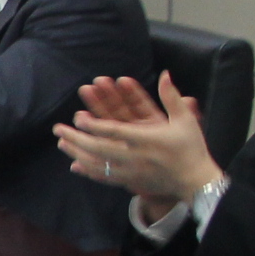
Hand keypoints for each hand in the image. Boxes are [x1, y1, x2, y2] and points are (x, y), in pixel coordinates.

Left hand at [54, 74, 217, 213]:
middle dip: (76, 138)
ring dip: (77, 153)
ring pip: (97, 164)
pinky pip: (104, 177)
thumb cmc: (191, 148)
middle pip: (98, 148)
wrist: (196, 181)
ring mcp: (130, 172)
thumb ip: (171, 96)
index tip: (78, 117)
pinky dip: (88, 171)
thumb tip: (165, 73)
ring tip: (61, 143)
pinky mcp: (130, 182)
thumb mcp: (185, 119)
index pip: (114, 131)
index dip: (94, 125)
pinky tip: (75, 164)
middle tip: (58, 129)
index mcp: (146, 139)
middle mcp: (135, 157)